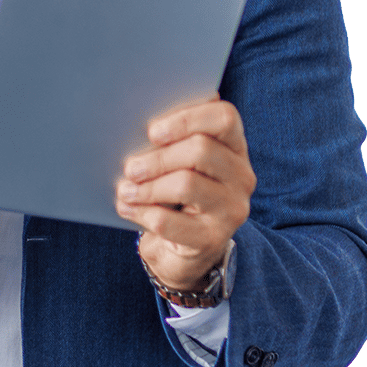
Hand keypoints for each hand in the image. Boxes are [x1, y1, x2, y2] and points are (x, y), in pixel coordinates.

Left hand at [116, 95, 254, 291]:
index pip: (224, 118)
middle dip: (159, 158)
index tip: (153, 131)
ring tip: (124, 189)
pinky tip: (126, 208)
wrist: (188, 247)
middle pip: (201, 150)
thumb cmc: (179, 192)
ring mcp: (231, 209)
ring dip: (147, 187)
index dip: (187, 119)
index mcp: (235, 147)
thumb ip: (170, 141)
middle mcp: (242, 176)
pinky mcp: (212, 238)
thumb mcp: (181, 162)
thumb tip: (133, 128)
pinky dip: (141, 212)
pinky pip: (169, 221)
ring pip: (186, 184)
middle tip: (130, 167)